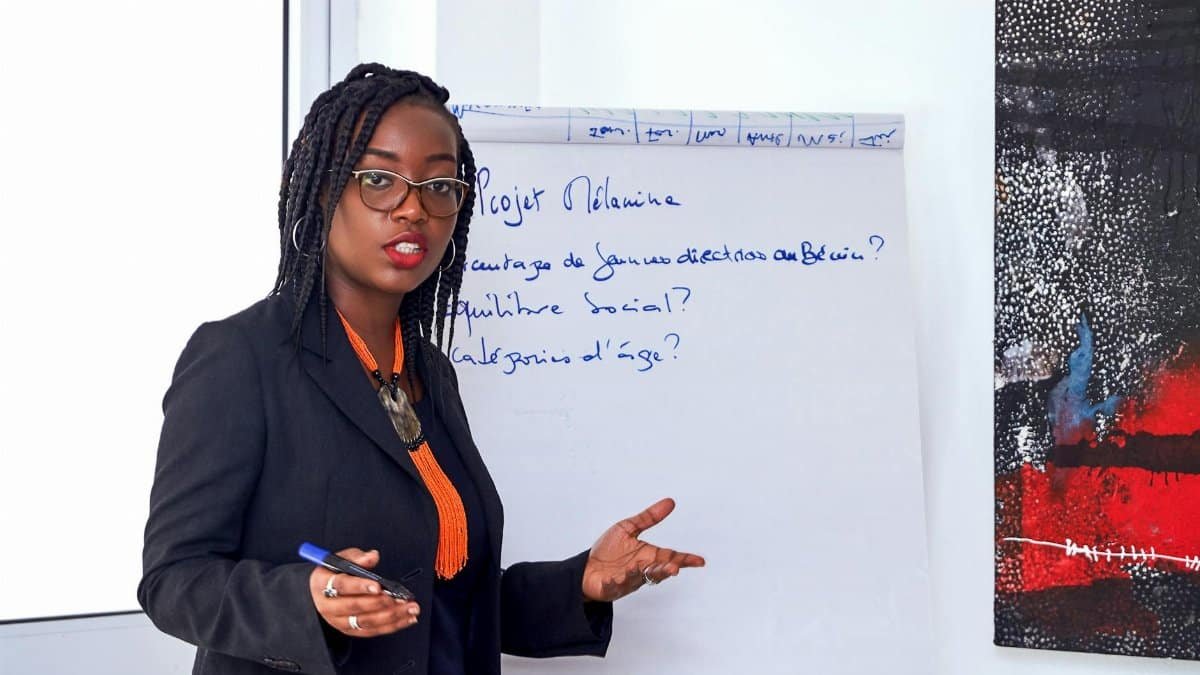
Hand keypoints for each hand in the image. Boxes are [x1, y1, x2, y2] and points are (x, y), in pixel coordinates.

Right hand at [308, 547, 420, 636]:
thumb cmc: (334, 573)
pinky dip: (392, 626)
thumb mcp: (342, 558)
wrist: (323, 591)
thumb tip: (372, 557)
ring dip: (391, 616)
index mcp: (322, 584)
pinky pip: (372, 631)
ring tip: (409, 608)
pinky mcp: (349, 630)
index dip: (360, 586)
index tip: (378, 586)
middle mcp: (328, 605)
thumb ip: (358, 557)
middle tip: (399, 598)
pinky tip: (406, 618)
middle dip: (380, 603)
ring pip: (366, 621)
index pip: (341, 586)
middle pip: (355, 607)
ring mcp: (339, 620)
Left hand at [582, 498, 704, 601]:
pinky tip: (614, 579)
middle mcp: (641, 570)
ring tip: (637, 567)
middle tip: (674, 568)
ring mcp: (627, 580)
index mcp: (648, 556)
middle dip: (665, 570)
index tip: (700, 561)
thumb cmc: (609, 551)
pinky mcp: (610, 587)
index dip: (685, 560)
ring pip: (638, 579)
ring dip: (639, 574)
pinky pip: (614, 586)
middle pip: (658, 571)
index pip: (670, 557)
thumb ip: (649, 518)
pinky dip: (614, 583)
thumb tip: (670, 502)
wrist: (586, 568)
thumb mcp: (628, 528)